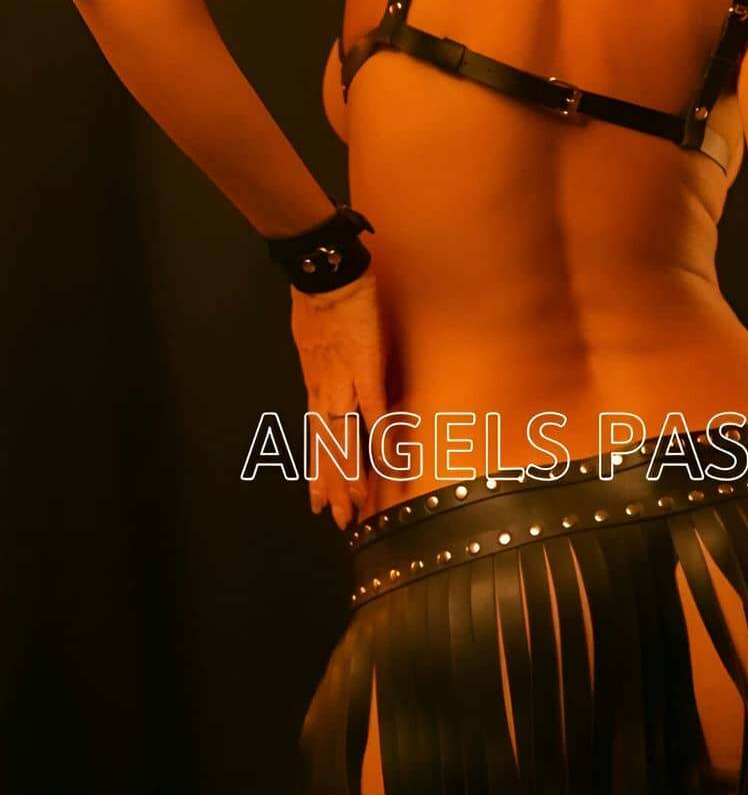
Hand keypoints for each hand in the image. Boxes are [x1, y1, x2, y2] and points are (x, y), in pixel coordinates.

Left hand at [287, 269, 388, 528]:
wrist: (324, 274)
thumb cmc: (320, 300)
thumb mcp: (314, 340)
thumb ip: (324, 365)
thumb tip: (330, 377)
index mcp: (315, 387)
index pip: (316, 440)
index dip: (318, 473)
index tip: (317, 500)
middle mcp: (325, 394)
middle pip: (327, 450)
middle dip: (332, 487)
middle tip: (337, 520)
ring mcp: (344, 385)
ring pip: (345, 441)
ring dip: (350, 476)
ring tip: (355, 506)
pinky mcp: (365, 371)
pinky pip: (374, 413)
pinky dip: (379, 440)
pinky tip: (387, 464)